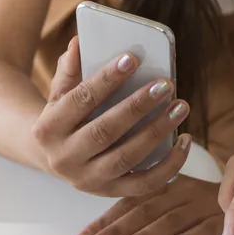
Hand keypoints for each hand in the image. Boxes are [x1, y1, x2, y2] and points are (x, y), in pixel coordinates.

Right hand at [31, 36, 190, 196]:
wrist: (51, 158)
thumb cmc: (64, 118)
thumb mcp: (59, 95)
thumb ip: (69, 71)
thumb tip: (78, 42)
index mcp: (48, 129)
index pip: (80, 100)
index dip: (106, 79)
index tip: (132, 58)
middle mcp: (64, 159)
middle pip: (105, 131)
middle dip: (138, 106)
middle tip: (166, 85)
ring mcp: (88, 180)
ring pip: (127, 157)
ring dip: (158, 132)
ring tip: (180, 107)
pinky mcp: (111, 193)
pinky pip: (145, 183)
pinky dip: (169, 164)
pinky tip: (185, 140)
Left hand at [77, 175, 233, 234]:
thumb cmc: (216, 199)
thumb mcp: (182, 197)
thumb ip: (155, 207)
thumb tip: (115, 228)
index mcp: (169, 185)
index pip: (132, 201)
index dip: (107, 218)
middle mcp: (183, 191)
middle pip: (144, 210)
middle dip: (115, 230)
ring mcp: (205, 204)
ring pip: (169, 220)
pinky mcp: (228, 217)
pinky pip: (206, 229)